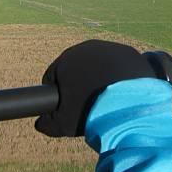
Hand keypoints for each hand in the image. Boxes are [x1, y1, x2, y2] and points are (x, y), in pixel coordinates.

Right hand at [35, 39, 155, 136]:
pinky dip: (121, 76)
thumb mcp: (63, 124)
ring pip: (100, 65)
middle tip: (89, 104)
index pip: (54, 76)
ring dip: (101, 78)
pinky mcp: (129, 53)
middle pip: (78, 68)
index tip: (67, 107)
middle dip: (80, 83)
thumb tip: (41, 123)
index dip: (58, 93)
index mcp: (66, 60)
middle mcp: (87, 48)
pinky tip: (123, 92)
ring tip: (107, 99)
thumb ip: (47, 124)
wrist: (129, 105)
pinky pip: (120, 65)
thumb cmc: (91, 111)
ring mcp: (110, 48)